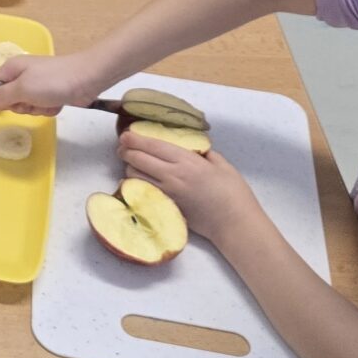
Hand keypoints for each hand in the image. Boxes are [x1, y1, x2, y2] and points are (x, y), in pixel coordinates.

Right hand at [0, 50, 106, 115]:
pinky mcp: (50, 93)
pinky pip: (40, 107)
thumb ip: (0, 96)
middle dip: (21, 106)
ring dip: (36, 108)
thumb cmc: (53, 80)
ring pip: (25, 106)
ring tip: (47, 101)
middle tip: (31, 101)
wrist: (88, 78)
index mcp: (11, 69)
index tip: (9, 103)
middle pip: (9, 99)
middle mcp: (22, 75)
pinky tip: (57, 102)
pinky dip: (48, 108)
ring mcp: (37, 85)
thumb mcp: (22, 89)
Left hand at [120, 133, 264, 243]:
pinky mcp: (165, 207)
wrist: (234, 223)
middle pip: (138, 159)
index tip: (125, 135)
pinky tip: (139, 181)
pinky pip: (142, 192)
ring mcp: (166, 193)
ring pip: (135, 176)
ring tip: (131, 163)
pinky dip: (136, 184)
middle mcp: (172, 175)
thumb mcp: (222, 164)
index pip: (153, 146)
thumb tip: (192, 148)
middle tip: (123, 147)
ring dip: (129, 167)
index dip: (135, 139)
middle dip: (126, 151)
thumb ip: (204, 153)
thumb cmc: (233, 192)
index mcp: (186, 161)